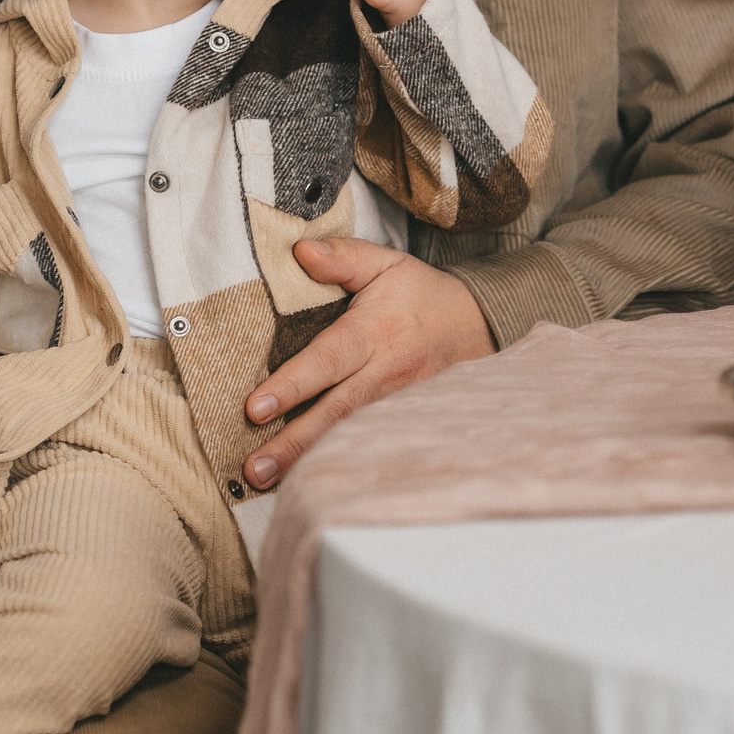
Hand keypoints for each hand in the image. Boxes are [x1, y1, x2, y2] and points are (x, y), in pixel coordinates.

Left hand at [239, 241, 493, 487]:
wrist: (479, 326)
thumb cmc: (422, 295)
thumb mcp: (388, 265)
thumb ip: (344, 258)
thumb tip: (300, 251)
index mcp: (375, 332)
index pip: (328, 360)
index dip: (293, 385)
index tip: (255, 408)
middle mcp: (385, 373)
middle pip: (334, 412)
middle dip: (292, 442)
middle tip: (253, 468)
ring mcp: (397, 403)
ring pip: (349, 436)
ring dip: (308, 461)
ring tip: (266, 482)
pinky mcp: (403, 422)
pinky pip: (367, 445)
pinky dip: (338, 464)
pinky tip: (308, 482)